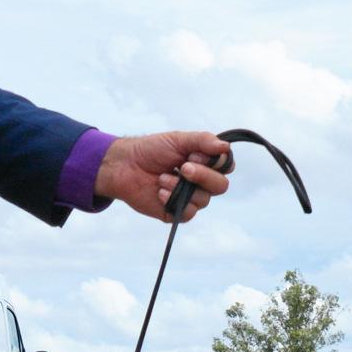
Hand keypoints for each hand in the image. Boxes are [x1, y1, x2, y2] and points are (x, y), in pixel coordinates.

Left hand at [95, 131, 233, 222]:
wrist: (125, 166)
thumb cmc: (151, 150)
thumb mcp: (178, 139)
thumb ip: (203, 141)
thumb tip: (225, 147)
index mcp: (205, 163)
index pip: (226, 167)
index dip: (216, 163)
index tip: (195, 154)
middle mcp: (201, 182)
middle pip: (221, 186)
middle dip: (203, 176)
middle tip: (184, 167)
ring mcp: (190, 198)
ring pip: (204, 200)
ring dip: (181, 186)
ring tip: (162, 177)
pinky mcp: (176, 212)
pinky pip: (188, 212)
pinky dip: (173, 200)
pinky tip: (159, 191)